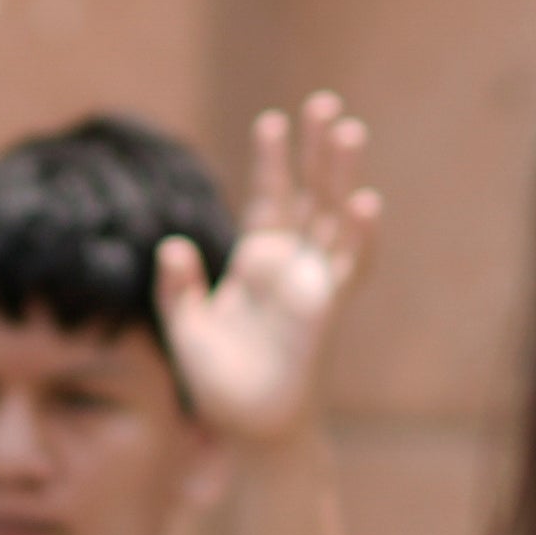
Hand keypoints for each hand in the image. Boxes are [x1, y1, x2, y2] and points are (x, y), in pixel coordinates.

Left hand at [155, 96, 381, 449]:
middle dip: (316, 150)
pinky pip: (349, 265)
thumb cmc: (221, 385)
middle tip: (324, 103)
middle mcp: (292, 264)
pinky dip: (359, 234)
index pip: (269, 197)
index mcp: (259, 262)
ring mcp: (314, 282)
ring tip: (347, 130)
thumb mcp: (185, 329)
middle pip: (310, 193)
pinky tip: (364, 202)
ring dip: (341, 175)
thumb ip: (177, 288)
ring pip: (334, 216)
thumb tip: (170, 244)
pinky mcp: (327, 308)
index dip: (272, 161)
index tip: (272, 120)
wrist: (252, 431)